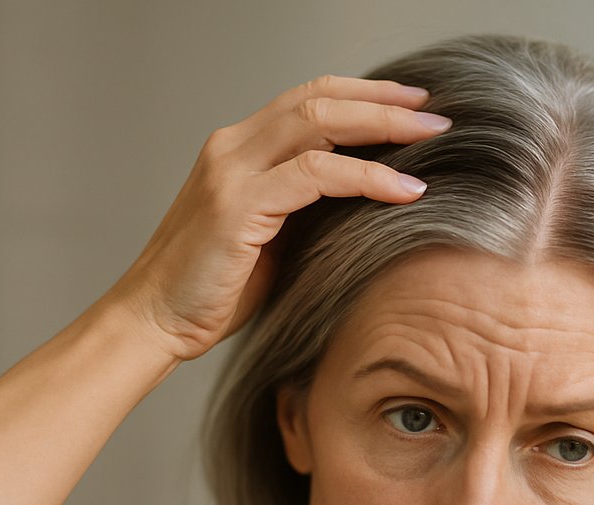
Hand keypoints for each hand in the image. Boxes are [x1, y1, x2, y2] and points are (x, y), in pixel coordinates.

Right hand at [106, 75, 449, 361]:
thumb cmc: (214, 289)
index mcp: (241, 151)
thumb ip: (306, 213)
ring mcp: (232, 171)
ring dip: (384, 126)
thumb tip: (365, 210)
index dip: (365, 96)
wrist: (156, 319)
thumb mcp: (271, 240)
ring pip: (319, 123)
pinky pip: (316, 175)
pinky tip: (405, 190)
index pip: (310, 100)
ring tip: (433, 136)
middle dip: (385, 101)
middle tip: (436, 113)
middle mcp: (233, 147)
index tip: (414, 105)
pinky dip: (366, 178)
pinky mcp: (237, 205)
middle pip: (320, 98)